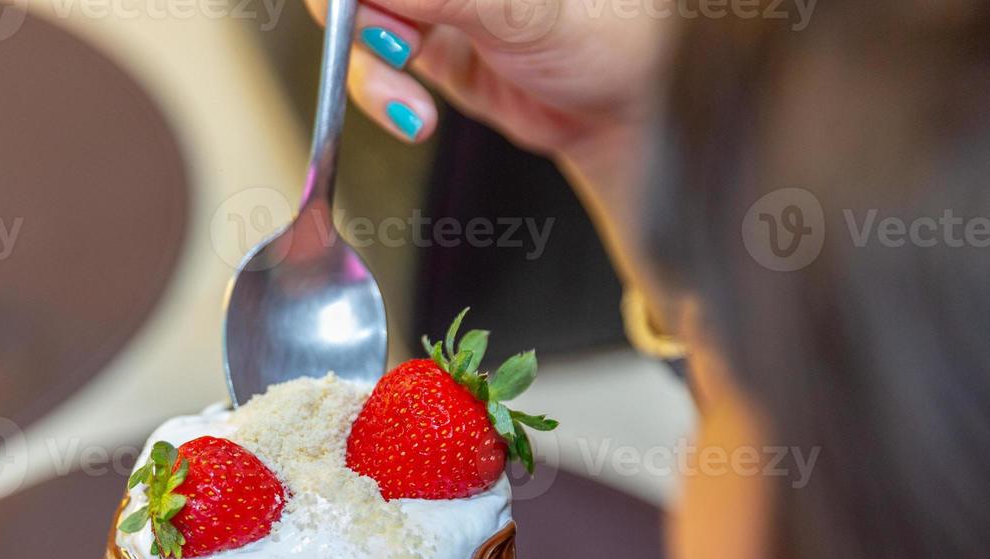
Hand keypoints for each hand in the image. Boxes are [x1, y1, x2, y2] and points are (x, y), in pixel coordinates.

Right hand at [304, 0, 666, 154]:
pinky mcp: (431, 46)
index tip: (356, 13)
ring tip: (407, 105)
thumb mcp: (522, 9)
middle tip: (392, 47)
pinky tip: (414, 116)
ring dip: (367, 69)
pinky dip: (381, 95)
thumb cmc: (613, 36)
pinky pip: (374, 64)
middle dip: (355, 18)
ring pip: (356, 19)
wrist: (633, 109)